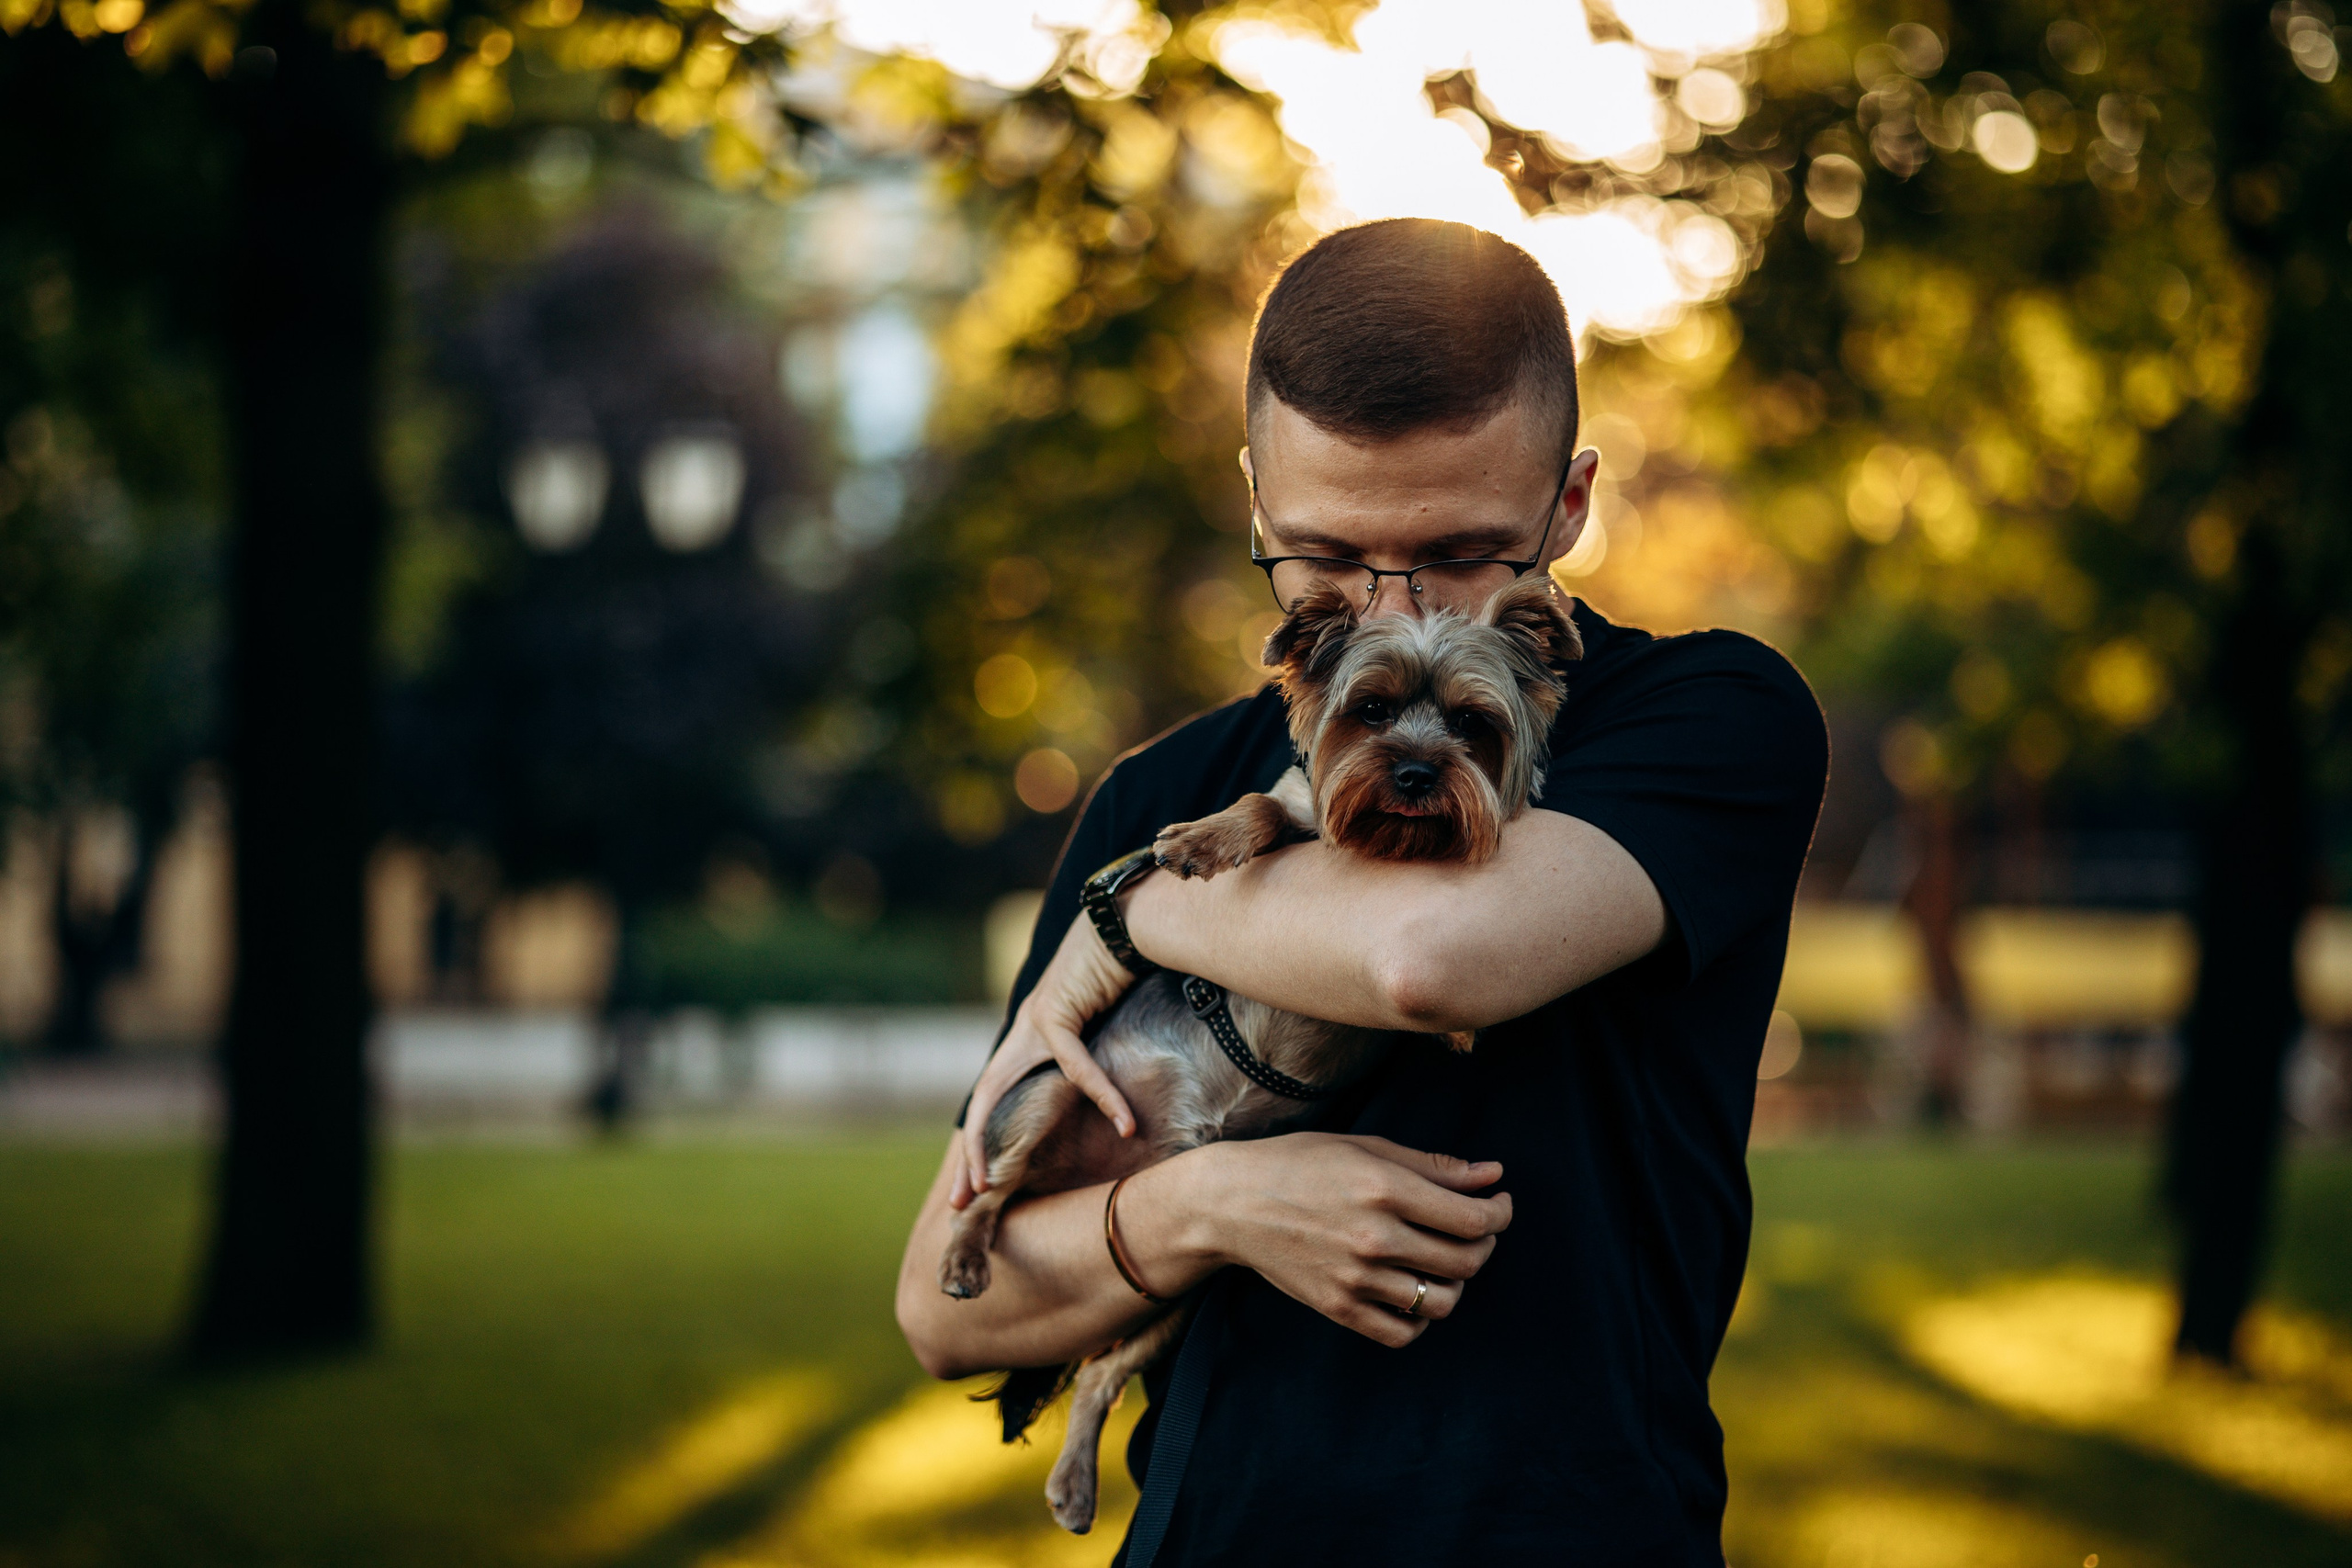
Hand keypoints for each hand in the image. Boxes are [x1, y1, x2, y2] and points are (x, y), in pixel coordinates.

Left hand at [953, 911, 1140, 1207]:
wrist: (1124, 926)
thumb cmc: (1116, 977)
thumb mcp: (1095, 1028)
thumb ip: (1085, 1061)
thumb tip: (1106, 1100)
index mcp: (1026, 1041)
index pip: (990, 1099)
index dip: (981, 1142)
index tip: (977, 1185)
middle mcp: (1020, 1034)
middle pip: (977, 1102)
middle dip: (965, 1154)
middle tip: (960, 1199)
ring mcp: (1032, 1021)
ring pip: (995, 1091)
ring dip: (990, 1144)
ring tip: (991, 1184)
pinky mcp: (1057, 1009)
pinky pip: (1076, 1064)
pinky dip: (1102, 1094)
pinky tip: (1124, 1123)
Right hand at [1129, 1133, 1511, 1347]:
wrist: (1232, 1204)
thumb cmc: (1299, 1164)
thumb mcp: (1365, 1147)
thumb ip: (1432, 1166)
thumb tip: (1492, 1174)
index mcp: (1384, 1189)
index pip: (1473, 1219)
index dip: (1499, 1214)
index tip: (1498, 1204)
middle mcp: (1374, 1237)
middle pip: (1465, 1261)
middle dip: (1485, 1244)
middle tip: (1476, 1229)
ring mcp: (1355, 1278)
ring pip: (1442, 1301)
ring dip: (1458, 1282)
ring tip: (1445, 1261)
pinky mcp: (1338, 1308)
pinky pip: (1404, 1331)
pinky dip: (1422, 1318)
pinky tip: (1415, 1290)